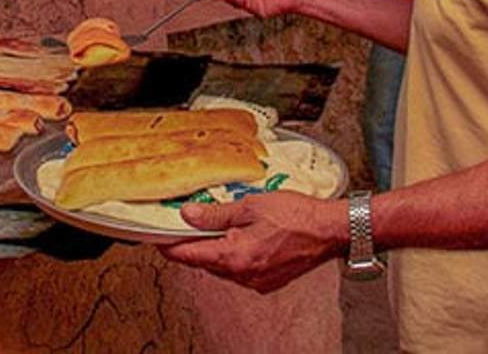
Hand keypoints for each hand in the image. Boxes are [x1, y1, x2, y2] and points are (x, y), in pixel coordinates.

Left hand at [160, 193, 344, 293]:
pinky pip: (239, 270)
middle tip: (188, 221)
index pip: (187, 255)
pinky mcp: (267, 281)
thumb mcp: (250, 206)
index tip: (157, 235)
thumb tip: (187, 215)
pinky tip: (241, 236)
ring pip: (221, 266)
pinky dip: (234, 254)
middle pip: (203, 261)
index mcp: (234, 257)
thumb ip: (215, 214)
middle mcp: (242, 275)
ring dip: (215, 248)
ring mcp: (255, 281)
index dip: (168, 244)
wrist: (330, 231)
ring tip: (219, 225)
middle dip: (193, 243)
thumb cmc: (296, 216)